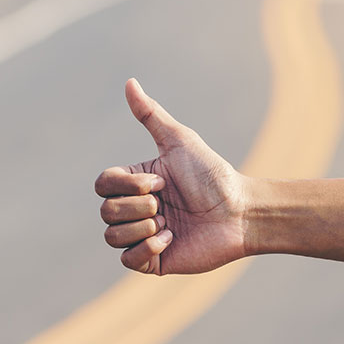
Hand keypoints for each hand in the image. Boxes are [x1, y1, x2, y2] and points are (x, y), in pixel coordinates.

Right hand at [94, 79, 249, 274]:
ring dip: (141, 227)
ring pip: (111, 236)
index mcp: (137, 183)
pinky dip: (147, 248)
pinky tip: (171, 239)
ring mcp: (143, 236)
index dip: (126, 185)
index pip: (103, 185)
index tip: (161, 181)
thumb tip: (129, 82)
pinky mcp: (154, 261)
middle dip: (137, 206)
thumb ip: (151, 115)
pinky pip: (128, 260)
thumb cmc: (213, 174)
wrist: (240, 211)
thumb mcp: (180, 141)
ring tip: (170, 223)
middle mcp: (137, 209)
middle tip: (166, 204)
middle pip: (105, 211)